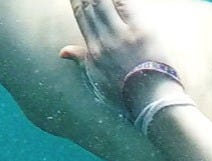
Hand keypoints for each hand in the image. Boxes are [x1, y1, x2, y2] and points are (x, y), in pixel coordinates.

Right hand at [58, 0, 181, 106]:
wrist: (148, 99)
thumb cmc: (125, 92)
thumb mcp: (97, 79)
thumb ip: (81, 60)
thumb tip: (63, 51)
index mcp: (94, 50)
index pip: (82, 17)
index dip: (77, 1)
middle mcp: (105, 40)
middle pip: (92, 7)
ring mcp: (122, 35)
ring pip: (106, 4)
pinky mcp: (140, 32)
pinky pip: (126, 6)